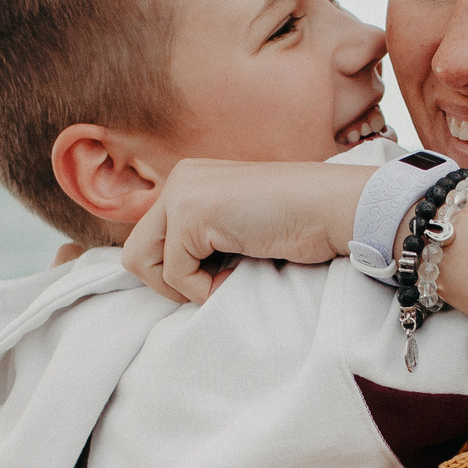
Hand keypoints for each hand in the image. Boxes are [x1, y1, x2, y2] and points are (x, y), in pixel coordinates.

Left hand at [121, 159, 366, 302]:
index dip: (174, 272)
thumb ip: (201, 239)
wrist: (334, 209)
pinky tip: (239, 271)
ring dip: (184, 286)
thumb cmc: (297, 226)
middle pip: (134, 253)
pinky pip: (175, 274)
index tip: (215, 273)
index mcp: (188, 180)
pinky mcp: (191, 214)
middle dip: (169, 282)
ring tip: (226, 276)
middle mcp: (179, 179)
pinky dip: (205, 288)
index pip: (147, 239)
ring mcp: (182, 193)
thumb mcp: (236, 227)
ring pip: (142, 264)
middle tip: (215, 282)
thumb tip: (166, 276)